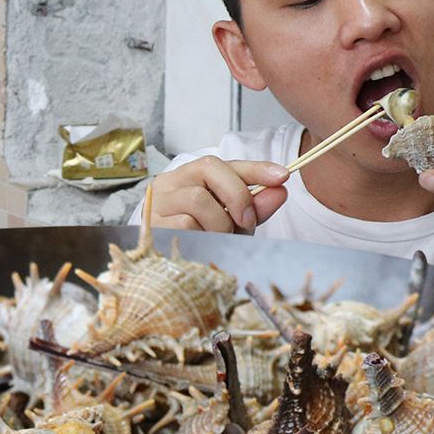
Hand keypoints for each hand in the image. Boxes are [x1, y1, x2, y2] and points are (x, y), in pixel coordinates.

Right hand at [146, 157, 288, 233]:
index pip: (222, 162)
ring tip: (219, 239)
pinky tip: (202, 246)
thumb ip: (254, 207)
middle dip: (238, 195)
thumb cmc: (200, 241)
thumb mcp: (232, 222)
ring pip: (198, 199)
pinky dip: (204, 237)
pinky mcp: (151, 225)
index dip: (254, 167)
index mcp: (189, 177)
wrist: (162, 271)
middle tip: (247, 222)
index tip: (282, 176)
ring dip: (220, 223)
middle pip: (209, 169)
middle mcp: (170, 183)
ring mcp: (157, 203)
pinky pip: (186, 224)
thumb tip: (280, 191)